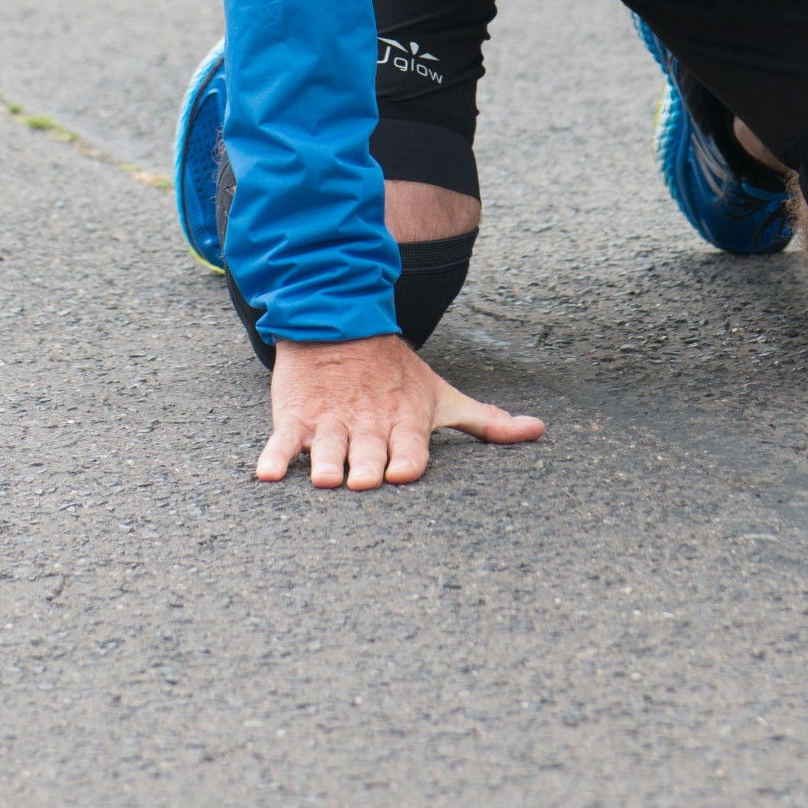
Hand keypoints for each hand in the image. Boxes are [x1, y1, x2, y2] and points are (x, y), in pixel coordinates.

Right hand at [258, 335, 544, 488]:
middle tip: (364, 482)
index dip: (405, 460)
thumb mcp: (442, 394)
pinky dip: (276, 457)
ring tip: (325, 478)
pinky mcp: (296, 418)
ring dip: (326, 464)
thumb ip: (487, 421)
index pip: (408, 447)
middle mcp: (367, 425)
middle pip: (366, 454)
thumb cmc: (396, 373)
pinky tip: (269, 474)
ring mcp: (330, 422)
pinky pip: (284, 441)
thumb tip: (538, 431)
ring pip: (328, 449)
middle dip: (365, 468)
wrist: (338, 325)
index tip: (402, 473)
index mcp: (404, 421)